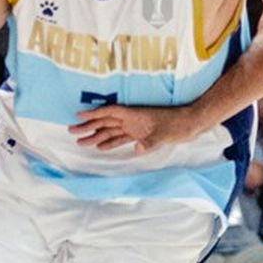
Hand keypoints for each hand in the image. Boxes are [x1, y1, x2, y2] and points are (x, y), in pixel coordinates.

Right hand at [69, 105, 198, 152]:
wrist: (191, 124)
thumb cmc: (178, 124)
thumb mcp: (165, 133)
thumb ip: (150, 141)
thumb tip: (137, 149)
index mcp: (134, 115)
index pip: (109, 113)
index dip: (94, 113)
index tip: (77, 115)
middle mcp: (132, 120)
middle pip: (105, 122)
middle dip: (88, 127)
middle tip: (71, 132)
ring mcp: (136, 127)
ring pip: (110, 131)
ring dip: (96, 136)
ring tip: (81, 143)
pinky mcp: (141, 134)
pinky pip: (121, 138)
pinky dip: (110, 143)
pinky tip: (100, 147)